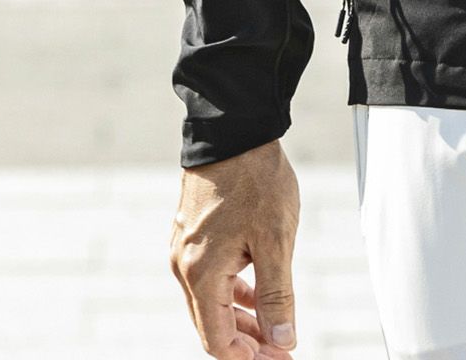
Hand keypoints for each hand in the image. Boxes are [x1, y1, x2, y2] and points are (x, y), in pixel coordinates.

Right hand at [170, 139, 299, 357]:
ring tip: (274, 331)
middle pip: (212, 326)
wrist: (234, 128)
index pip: (218, 341)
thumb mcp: (276, 238)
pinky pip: (209, 277)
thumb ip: (277, 294)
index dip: (250, 358)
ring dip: (241, 320)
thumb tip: (282, 341)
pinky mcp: (191, 233)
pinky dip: (233, 293)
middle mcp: (184, 266)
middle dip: (247, 344)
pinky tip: (256, 296)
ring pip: (210, 302)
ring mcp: (183, 249)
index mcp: (202, 274)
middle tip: (282, 350)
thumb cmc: (256, 180)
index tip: (282, 358)